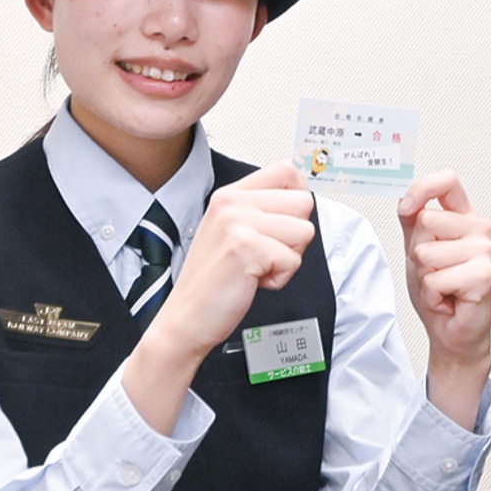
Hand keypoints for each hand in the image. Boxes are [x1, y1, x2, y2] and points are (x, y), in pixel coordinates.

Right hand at [124, 161, 314, 432]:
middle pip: (304, 202)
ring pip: (305, 231)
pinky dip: (280, 279)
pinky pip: (293, 260)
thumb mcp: (231, 229)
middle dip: (294, 235)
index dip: (297, 197)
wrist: (185, 320)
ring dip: (288, 258)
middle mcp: (232, 203)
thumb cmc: (214, 280)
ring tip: (256, 268)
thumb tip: (304, 198)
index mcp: (230, 194)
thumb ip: (261, 209)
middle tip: (264, 254)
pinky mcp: (248, 249)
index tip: (284, 222)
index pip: (287, 171)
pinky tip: (252, 282)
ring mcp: (238, 224)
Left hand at [399, 171, 490, 429]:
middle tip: (434, 271)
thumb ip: (412, 220)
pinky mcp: (485, 274)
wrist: (452, 333)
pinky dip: (433, 294)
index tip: (409, 208)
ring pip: (427, 252)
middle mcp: (479, 228)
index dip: (423, 189)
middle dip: (418, 252)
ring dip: (425, 277)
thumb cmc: (439, 292)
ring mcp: (485, 250)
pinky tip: (449, 298)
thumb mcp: (416, 250)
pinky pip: (437, 278)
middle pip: (427, 220)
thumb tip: (407, 200)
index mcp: (463, 216)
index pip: (447, 181)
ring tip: (443, 286)